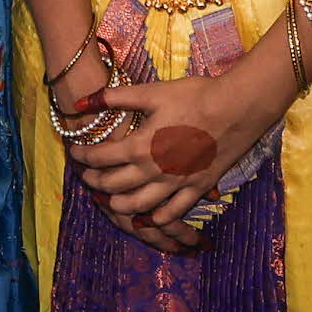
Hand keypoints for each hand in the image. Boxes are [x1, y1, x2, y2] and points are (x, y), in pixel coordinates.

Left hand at [79, 36, 303, 230]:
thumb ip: (115, 98)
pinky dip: (155, 218)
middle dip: (94, 181)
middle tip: (86, 175)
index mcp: (139, 146)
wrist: (237, 109)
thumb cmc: (195, 96)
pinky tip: (148, 216)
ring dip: (117, 204)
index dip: (82, 157)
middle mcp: (154, 171)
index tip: (75, 153)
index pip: (100, 158)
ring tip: (108, 197)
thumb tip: (81, 101)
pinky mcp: (196, 188)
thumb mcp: (152, 93)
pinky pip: (172, 213)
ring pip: (137, 206)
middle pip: (113, 186)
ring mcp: (175, 184)